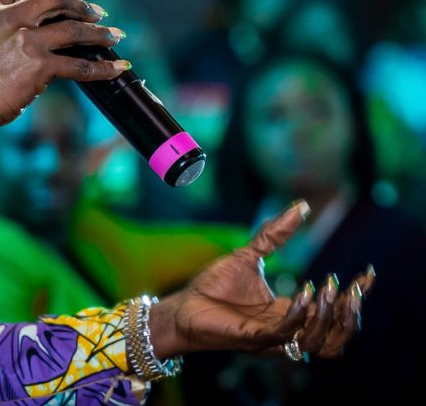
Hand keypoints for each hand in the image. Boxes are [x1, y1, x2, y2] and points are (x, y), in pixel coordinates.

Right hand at [0, 0, 127, 133]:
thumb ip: (0, 24)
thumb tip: (35, 25)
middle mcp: (7, 17)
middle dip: (80, 4)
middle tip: (96, 12)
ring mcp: (24, 40)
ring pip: (73, 28)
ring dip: (98, 32)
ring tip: (114, 36)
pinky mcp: (38, 66)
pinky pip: (78, 65)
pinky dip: (102, 67)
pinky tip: (116, 67)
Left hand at [149, 201, 373, 359]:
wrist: (182, 305)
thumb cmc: (213, 286)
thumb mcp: (249, 255)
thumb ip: (275, 234)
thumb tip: (301, 206)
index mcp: (291, 314)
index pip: (335, 314)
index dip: (356, 298)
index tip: (368, 274)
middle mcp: (287, 332)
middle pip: (337, 338)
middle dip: (350, 315)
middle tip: (351, 287)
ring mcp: (272, 339)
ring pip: (320, 344)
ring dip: (330, 318)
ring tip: (330, 289)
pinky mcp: (253, 338)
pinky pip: (285, 335)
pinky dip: (299, 316)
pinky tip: (305, 294)